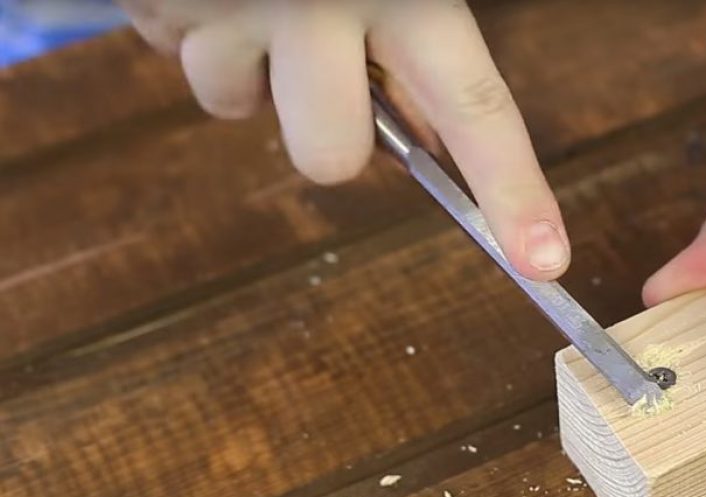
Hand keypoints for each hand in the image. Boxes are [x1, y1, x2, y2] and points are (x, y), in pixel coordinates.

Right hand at [117, 0, 569, 280]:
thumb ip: (420, 49)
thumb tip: (425, 142)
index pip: (475, 106)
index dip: (514, 191)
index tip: (545, 262)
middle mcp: (323, 3)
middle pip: (329, 158)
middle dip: (331, 139)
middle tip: (330, 72)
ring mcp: (232, 7)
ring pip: (235, 105)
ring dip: (253, 71)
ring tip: (263, 5)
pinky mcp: (160, 3)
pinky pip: (183, 60)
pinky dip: (203, 37)